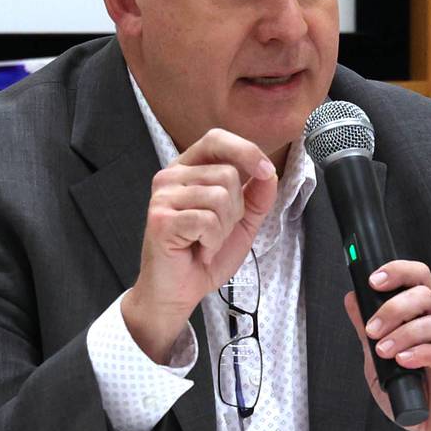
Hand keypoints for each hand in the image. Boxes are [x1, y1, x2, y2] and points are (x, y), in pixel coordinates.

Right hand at [121, 129, 276, 361]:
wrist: (180, 291)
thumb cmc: (204, 254)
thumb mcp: (241, 221)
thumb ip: (257, 196)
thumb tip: (269, 173)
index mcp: (188, 169)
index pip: (217, 139)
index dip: (246, 151)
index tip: (266, 172)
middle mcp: (170, 176)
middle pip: (227, 174)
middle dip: (235, 209)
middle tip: (216, 231)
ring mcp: (162, 196)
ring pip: (220, 197)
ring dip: (223, 229)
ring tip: (206, 242)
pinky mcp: (160, 219)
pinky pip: (207, 220)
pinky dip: (212, 241)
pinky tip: (199, 250)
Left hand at [343, 259, 430, 430]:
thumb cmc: (416, 398)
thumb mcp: (380, 366)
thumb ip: (367, 335)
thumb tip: (351, 300)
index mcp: (424, 320)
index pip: (418, 282)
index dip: (398, 273)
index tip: (373, 280)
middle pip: (426, 295)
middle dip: (394, 307)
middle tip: (373, 329)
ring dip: (404, 333)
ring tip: (386, 352)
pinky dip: (423, 353)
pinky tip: (406, 361)